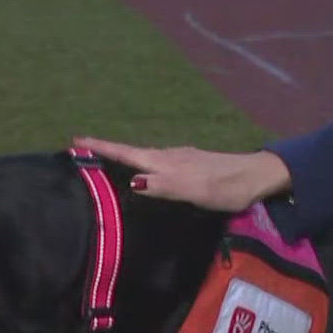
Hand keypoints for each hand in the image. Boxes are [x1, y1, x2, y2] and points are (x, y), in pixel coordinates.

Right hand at [73, 136, 290, 212]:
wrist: (256, 176)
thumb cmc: (227, 187)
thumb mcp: (196, 191)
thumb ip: (165, 186)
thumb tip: (131, 182)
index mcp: (166, 162)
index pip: (127, 154)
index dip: (102, 148)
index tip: (76, 141)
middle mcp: (169, 156)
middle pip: (131, 153)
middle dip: (105, 151)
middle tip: (81, 151)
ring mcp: (180, 159)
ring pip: (143, 157)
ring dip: (122, 158)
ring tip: (103, 162)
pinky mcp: (189, 164)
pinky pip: (156, 162)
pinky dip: (140, 164)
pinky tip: (142, 173)